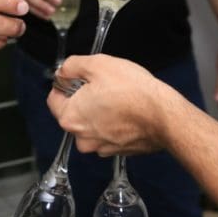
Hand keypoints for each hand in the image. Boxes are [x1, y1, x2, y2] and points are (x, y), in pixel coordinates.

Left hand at [47, 54, 174, 155]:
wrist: (163, 116)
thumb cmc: (132, 91)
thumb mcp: (97, 64)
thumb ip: (73, 66)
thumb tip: (63, 71)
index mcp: (70, 118)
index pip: (54, 99)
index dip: (64, 84)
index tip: (77, 78)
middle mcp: (82, 138)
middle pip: (74, 113)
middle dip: (84, 99)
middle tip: (103, 85)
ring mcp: (101, 148)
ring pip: (92, 124)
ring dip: (100, 112)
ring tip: (119, 98)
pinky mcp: (119, 151)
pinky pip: (109, 134)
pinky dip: (114, 124)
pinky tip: (128, 111)